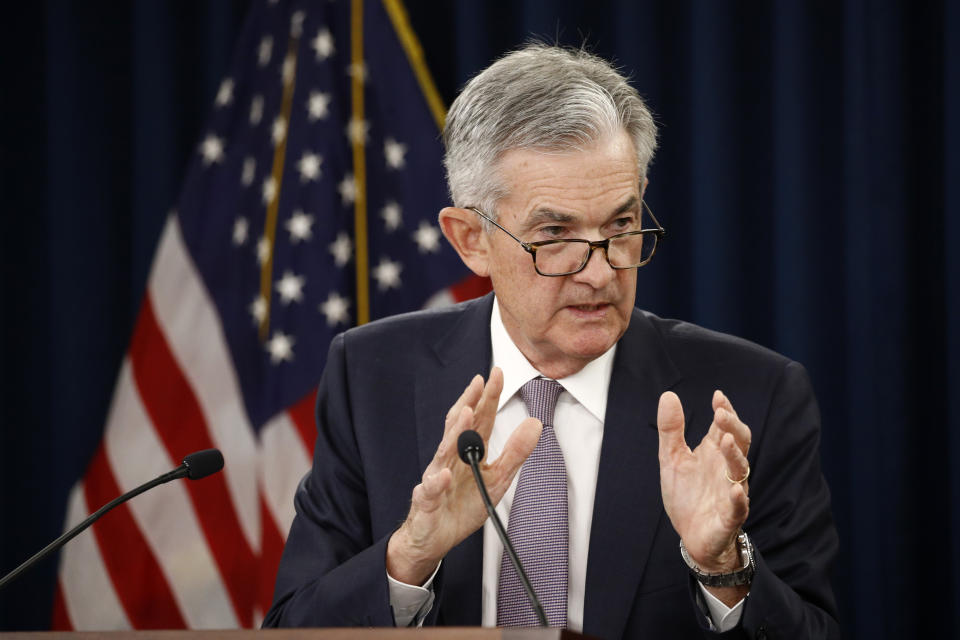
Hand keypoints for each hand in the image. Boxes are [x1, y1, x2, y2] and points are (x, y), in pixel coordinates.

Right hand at [386, 367, 540, 584]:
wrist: (433, 538)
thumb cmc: (461, 505)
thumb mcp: (496, 479)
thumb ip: (514, 452)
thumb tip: (535, 424)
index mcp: (468, 451)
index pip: (479, 418)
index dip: (487, 397)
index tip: (497, 373)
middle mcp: (450, 458)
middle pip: (459, 426)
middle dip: (471, 402)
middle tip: (481, 381)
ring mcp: (436, 476)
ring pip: (443, 452)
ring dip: (455, 433)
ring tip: (467, 414)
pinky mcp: (426, 501)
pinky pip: (430, 490)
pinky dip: (436, 482)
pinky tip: (443, 474)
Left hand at [657, 390, 750, 575]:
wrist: (691, 536)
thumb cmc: (686, 495)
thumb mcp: (672, 459)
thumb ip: (671, 430)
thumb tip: (669, 395)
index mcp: (713, 453)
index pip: (724, 427)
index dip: (724, 411)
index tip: (717, 397)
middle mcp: (726, 469)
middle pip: (738, 443)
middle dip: (732, 427)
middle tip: (721, 414)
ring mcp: (731, 492)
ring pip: (740, 471)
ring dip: (734, 456)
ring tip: (724, 441)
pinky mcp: (729, 517)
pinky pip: (738, 507)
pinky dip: (738, 499)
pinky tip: (735, 490)